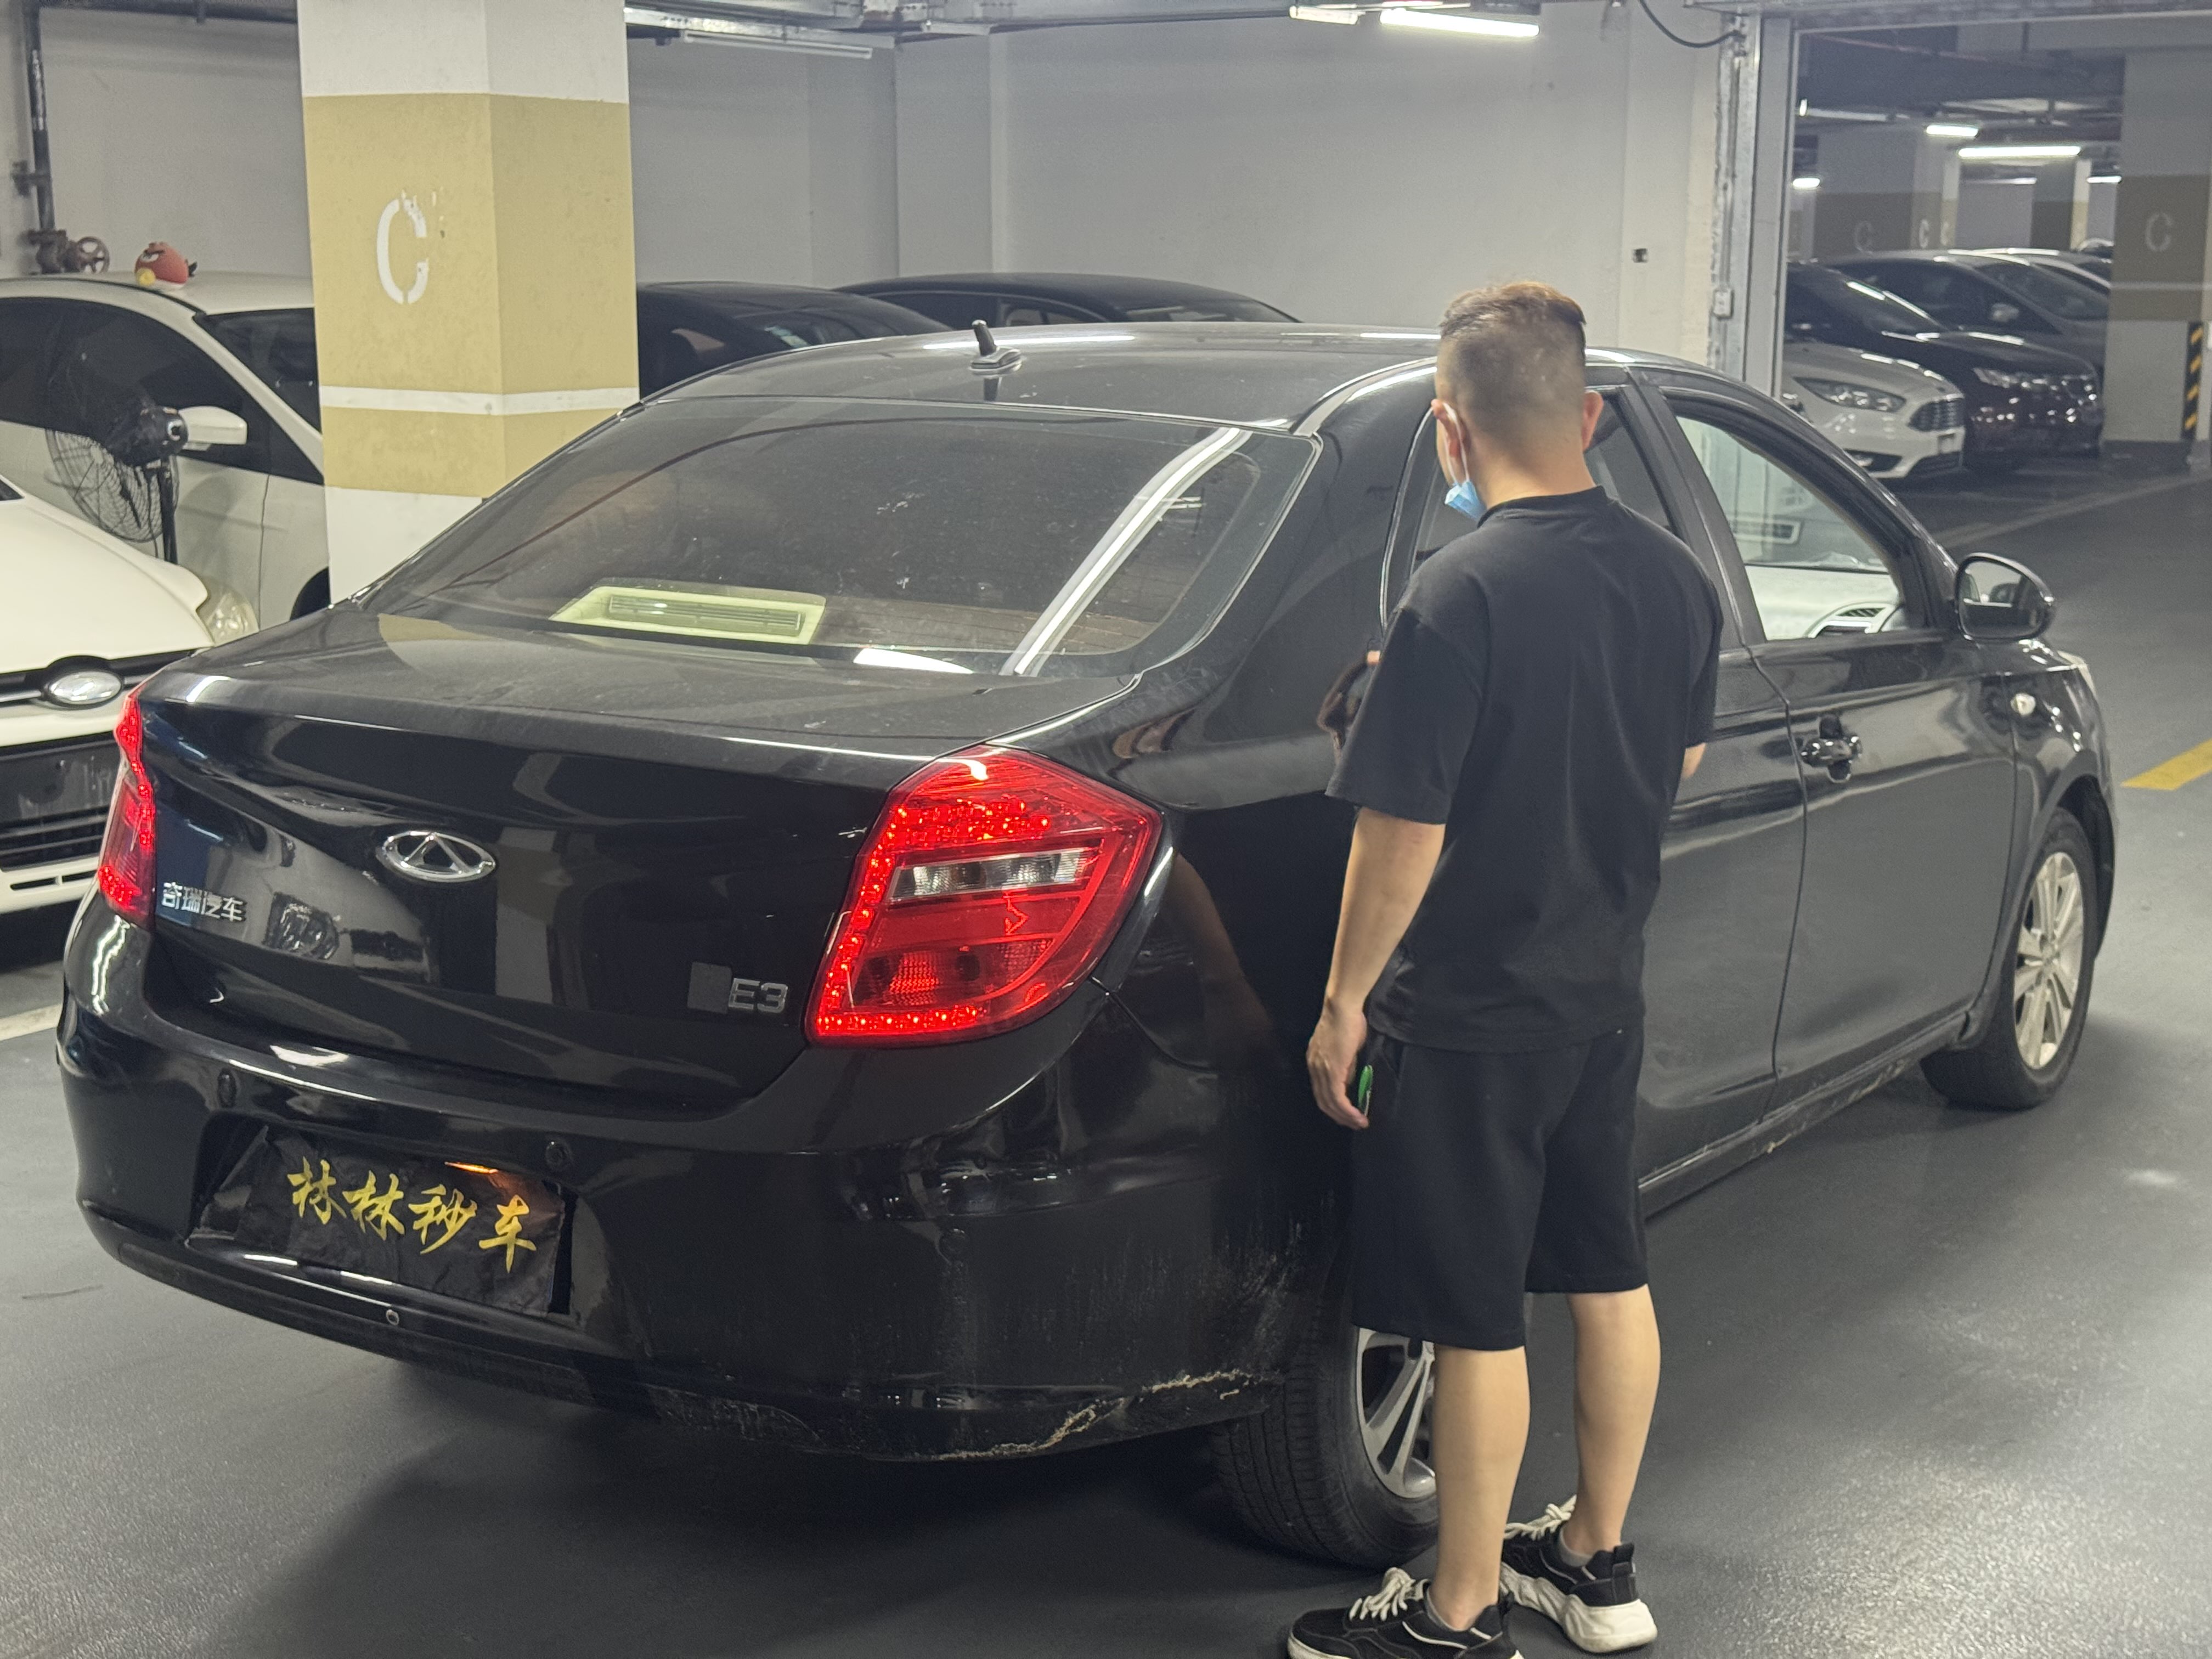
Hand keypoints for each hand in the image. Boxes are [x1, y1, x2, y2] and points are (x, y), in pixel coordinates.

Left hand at [1307, 999, 1370, 1128]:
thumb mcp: (1345, 1048)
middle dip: (1339, 1116)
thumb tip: (1350, 1081)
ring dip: (1345, 1117)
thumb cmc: (1348, 1021)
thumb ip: (1345, 1065)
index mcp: (1315, 1062)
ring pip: (1329, 1103)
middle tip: (1354, 1124)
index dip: (1333, 1106)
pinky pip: (1337, 1097)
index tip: (1347, 1114)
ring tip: (1360, 1123)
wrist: (1342, 1008)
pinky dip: (1347, 1110)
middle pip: (1322, 1102)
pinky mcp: (1331, 1071)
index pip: (1320, 1091)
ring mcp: (1321, 1070)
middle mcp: (1313, 1068)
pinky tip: (1358, 1115)